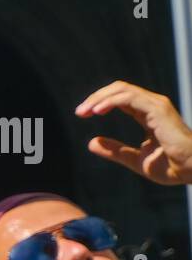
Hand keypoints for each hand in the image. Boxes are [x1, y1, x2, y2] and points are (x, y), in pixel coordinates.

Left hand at [77, 80, 191, 184]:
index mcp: (147, 113)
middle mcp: (152, 105)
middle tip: (79, 112)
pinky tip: (97, 111)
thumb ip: (115, 151)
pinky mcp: (158, 110)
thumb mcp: (135, 159)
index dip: (100, 102)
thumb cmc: (171, 166)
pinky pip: (130, 98)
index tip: (82, 114)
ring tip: (84, 111)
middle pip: (119, 89)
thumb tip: (91, 143)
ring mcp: (157, 105)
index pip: (120, 97)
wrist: (191, 171)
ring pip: (123, 89)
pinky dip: (111, 102)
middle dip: (96, 97)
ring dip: (100, 98)